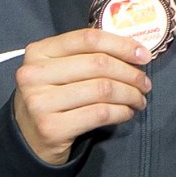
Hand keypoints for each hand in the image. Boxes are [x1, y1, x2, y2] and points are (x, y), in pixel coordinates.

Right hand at [12, 28, 151, 164]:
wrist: (30, 137)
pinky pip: (101, 113)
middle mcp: (34, 74)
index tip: (144, 55)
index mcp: (39, 52)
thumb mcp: (61, 69)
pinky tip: (127, 113)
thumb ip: (88, 54)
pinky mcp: (51, 127)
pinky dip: (122, 112)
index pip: (88, 39)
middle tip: (145, 84)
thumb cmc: (54, 96)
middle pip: (99, 64)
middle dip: (131, 74)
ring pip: (103, 90)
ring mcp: (40, 102)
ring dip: (130, 95)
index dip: (122, 45)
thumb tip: (135, 49)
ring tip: (139, 100)